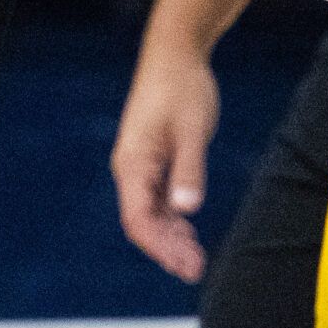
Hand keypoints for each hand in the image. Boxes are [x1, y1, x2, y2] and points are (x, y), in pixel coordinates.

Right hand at [111, 37, 218, 281]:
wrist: (174, 56)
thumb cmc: (182, 88)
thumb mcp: (192, 130)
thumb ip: (189, 170)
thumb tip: (186, 210)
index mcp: (133, 163)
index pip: (138, 218)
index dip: (158, 246)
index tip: (182, 265)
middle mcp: (132, 168)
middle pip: (143, 221)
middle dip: (167, 249)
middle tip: (195, 271)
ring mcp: (142, 164)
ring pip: (151, 212)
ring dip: (171, 238)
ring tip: (196, 261)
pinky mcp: (154, 159)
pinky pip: (158, 198)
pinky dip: (173, 219)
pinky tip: (190, 234)